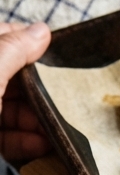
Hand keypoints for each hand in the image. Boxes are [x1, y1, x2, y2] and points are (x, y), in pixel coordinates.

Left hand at [0, 22, 50, 162]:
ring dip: (33, 118)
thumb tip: (40, 31)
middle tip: (59, 97)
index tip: (49, 52)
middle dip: (34, 89)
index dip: (22, 42)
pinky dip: (23, 140)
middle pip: (3, 78)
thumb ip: (14, 49)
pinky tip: (42, 144)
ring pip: (4, 109)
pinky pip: (1, 137)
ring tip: (54, 127)